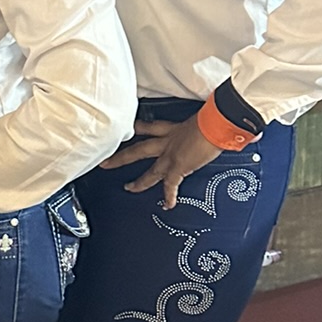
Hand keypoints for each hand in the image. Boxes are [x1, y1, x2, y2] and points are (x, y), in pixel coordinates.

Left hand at [100, 115, 223, 209]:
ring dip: (139, 182)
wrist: (216, 123)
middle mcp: (168, 141)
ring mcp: (171, 156)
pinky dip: (170, 196)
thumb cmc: (213, 117)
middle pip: (137, 150)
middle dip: (120, 157)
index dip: (137, 128)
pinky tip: (167, 205)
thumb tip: (210, 123)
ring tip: (129, 188)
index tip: (127, 130)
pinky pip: (170, 185)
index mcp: (172, 128)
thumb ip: (199, 123)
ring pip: (150, 172)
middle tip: (105, 163)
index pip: (148, 127)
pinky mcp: (179, 167)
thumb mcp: (200, 118)